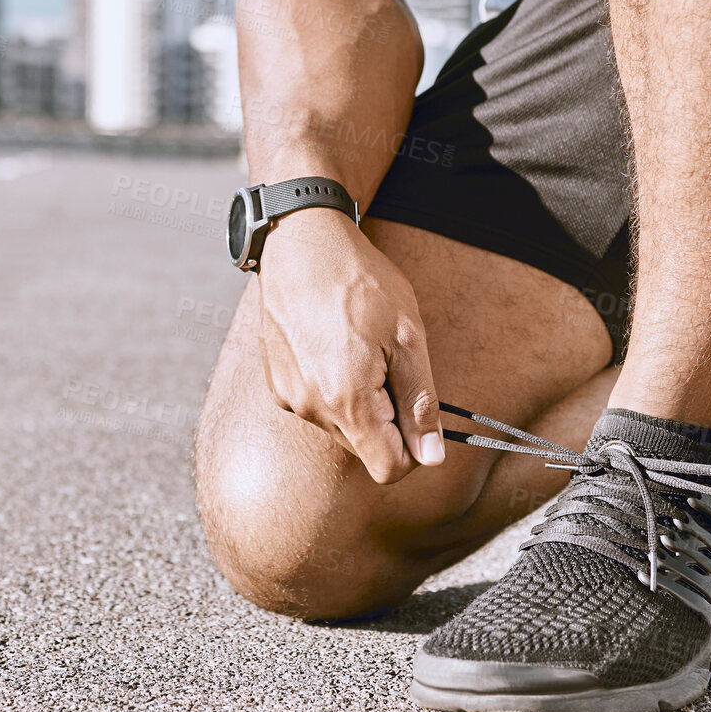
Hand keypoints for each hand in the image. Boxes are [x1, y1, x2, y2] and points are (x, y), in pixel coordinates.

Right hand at [255, 207, 444, 483]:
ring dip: (360, 402)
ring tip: (360, 348)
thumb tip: (432, 456)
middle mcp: (311, 408)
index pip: (388, 468)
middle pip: (364, 448)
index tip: (418, 412)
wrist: (301, 243)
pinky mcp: (277, 384)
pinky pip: (317, 405)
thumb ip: (420, 402)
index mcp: (347, 400)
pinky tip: (334, 346)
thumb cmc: (358, 282)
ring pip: (341, 427)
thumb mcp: (408, 338)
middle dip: (387, 420)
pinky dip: (333, 387)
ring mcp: (289, 397)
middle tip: (390, 363)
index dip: (414, 450)